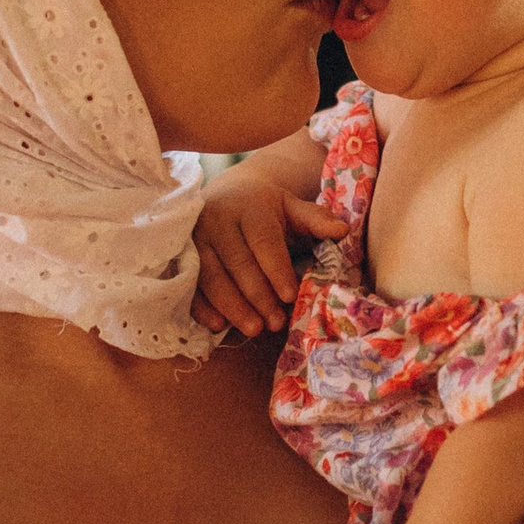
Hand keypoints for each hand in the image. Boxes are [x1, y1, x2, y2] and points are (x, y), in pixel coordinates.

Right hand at [194, 167, 346, 336]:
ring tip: (254, 329)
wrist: (228, 193)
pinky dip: (201, 306)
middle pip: (237, 263)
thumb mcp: (292, 208)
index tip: (290, 295)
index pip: (263, 241)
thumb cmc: (266, 209)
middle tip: (276, 323)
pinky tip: (218, 325)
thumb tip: (341, 231)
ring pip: (211, 276)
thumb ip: (316, 220)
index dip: (276, 270)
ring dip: (232, 306)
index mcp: (250, 207)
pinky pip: (189, 284)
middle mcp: (218, 219)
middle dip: (257, 296)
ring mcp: (196, 238)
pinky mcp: (181, 254)